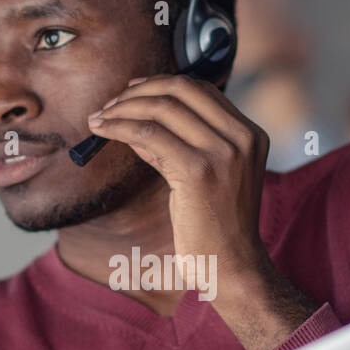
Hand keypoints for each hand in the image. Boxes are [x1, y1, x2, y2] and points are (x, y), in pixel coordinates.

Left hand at [88, 73, 270, 304]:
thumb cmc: (216, 227)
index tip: (131, 91)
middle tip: (110, 105)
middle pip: (181, 90)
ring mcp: (223, 153)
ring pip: (162, 108)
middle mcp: (242, 137)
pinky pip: (149, 134)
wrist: (231, 265)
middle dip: (138, 91)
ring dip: (122, 108)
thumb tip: (137, 118)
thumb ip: (182, 143)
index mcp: (250, 134)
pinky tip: (101, 131)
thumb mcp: (207, 175)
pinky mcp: (198, 171)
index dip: (160, 84)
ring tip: (99, 119)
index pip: (201, 89)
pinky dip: (119, 127)